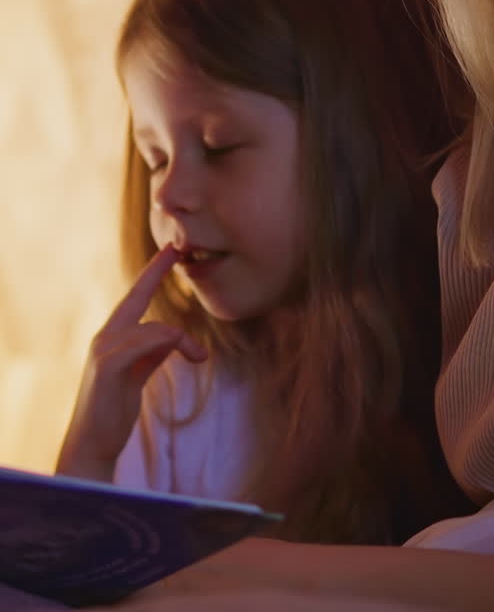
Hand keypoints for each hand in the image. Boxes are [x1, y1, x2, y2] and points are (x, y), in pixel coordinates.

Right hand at [56, 244, 206, 480]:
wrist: (91, 445)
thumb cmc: (113, 411)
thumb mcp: (138, 375)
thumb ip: (152, 353)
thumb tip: (173, 336)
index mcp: (113, 337)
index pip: (135, 298)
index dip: (152, 274)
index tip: (169, 251)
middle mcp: (105, 337)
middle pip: (135, 296)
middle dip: (155, 272)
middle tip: (175, 249)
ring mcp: (103, 350)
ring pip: (152, 327)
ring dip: (181, 339)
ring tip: (199, 356)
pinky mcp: (108, 366)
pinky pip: (144, 343)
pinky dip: (167, 342)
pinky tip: (187, 351)